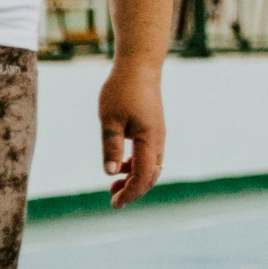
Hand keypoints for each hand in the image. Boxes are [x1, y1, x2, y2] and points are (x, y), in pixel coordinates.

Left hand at [97, 60, 166, 207]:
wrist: (139, 65)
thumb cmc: (122, 89)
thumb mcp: (109, 119)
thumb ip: (111, 146)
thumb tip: (110, 173)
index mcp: (149, 140)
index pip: (143, 176)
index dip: (130, 192)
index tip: (114, 203)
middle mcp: (158, 141)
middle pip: (150, 176)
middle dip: (133, 191)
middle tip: (113, 200)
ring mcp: (157, 136)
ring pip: (150, 167)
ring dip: (134, 180)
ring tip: (114, 186)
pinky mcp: (153, 130)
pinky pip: (148, 156)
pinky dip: (136, 166)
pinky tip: (121, 167)